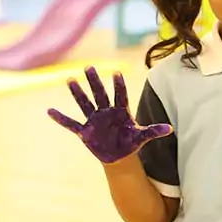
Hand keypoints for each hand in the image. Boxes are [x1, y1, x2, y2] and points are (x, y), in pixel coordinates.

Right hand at [47, 67, 171, 163]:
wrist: (119, 155)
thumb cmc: (132, 141)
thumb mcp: (143, 136)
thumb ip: (154, 131)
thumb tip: (171, 129)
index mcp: (121, 111)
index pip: (120, 95)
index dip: (119, 85)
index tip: (117, 72)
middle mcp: (106, 112)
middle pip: (100, 94)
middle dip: (95, 81)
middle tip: (89, 66)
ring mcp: (94, 120)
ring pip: (85, 103)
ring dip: (78, 93)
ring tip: (70, 79)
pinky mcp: (85, 132)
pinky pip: (71, 124)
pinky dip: (61, 119)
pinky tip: (50, 111)